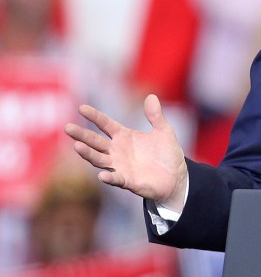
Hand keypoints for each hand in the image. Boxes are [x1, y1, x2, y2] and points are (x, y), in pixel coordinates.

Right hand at [64, 94, 188, 210]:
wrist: (176, 177)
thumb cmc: (167, 153)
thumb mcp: (164, 131)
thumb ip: (156, 116)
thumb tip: (151, 96)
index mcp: (124, 136)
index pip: (105, 124)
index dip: (94, 116)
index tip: (82, 108)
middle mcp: (117, 151)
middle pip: (95, 141)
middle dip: (82, 135)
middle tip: (68, 127)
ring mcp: (120, 166)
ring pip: (99, 159)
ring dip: (88, 154)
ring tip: (77, 146)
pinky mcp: (127, 181)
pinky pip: (116, 179)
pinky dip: (109, 177)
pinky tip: (102, 175)